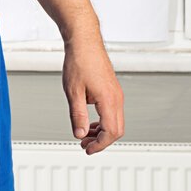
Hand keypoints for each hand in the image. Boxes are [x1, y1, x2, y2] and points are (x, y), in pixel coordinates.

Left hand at [62, 31, 124, 154]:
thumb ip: (77, 115)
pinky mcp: (112, 89)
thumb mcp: (73, 91)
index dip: (99, 145)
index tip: (87, 149)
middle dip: (101, 140)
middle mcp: (117, 98)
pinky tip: (89, 121)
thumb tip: (79, 134)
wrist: (84, 41)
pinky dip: (102, 120)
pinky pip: (112, 111)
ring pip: (115, 121)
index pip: (110, 132)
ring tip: (85, 134)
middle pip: (117, 130)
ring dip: (102, 131)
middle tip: (85, 144)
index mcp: (109, 100)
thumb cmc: (79, 61)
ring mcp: (116, 93)